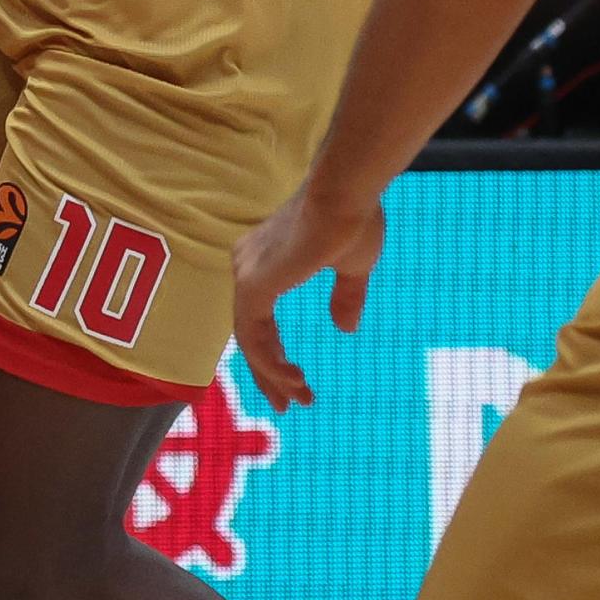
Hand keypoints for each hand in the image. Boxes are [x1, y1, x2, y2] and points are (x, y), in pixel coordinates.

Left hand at [231, 182, 384, 410]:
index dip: (273, 353)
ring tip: (298, 398)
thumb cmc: (352, 219)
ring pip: (249, 339)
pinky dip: (270, 362)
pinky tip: (293, 379)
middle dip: (267, 372)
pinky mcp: (255, 283)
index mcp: (264, 260)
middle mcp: (247, 266)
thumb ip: (344, 297)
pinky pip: (254, 335)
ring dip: (272, 374)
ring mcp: (247, 274)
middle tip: (287, 404)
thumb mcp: (351, 267)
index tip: (295, 381)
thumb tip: (344, 328)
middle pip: (248, 332)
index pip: (257, 317)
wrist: (348, 195)